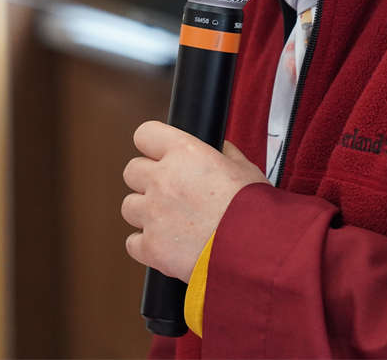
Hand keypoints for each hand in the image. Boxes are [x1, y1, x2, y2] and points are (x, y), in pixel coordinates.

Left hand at [121, 120, 268, 281]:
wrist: (257, 252)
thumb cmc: (256, 210)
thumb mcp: (246, 169)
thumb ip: (224, 154)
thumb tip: (217, 149)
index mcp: (184, 153)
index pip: (145, 135)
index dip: (153, 145)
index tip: (159, 155)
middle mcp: (162, 179)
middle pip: (132, 171)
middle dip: (147, 180)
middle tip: (169, 192)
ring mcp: (153, 214)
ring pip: (129, 206)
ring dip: (145, 213)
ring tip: (171, 222)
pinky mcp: (151, 247)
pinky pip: (133, 242)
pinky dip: (147, 245)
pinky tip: (168, 245)